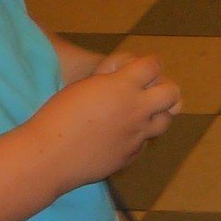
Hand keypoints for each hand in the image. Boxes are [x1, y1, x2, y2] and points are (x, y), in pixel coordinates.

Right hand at [34, 54, 180, 188]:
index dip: (150, 64)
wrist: (49, 156)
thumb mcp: (85, 86)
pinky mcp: (131, 155)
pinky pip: (144, 142)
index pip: (153, 65)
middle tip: (150, 91)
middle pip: (171, 93)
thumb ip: (112, 80)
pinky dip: (137, 137)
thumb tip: (127, 78)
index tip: (144, 67)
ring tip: (141, 115)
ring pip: (165, 121)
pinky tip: (122, 136)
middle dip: (164, 89)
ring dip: (156, 115)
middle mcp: (136, 109)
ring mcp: (137, 134)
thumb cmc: (57, 115)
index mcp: (122, 86)